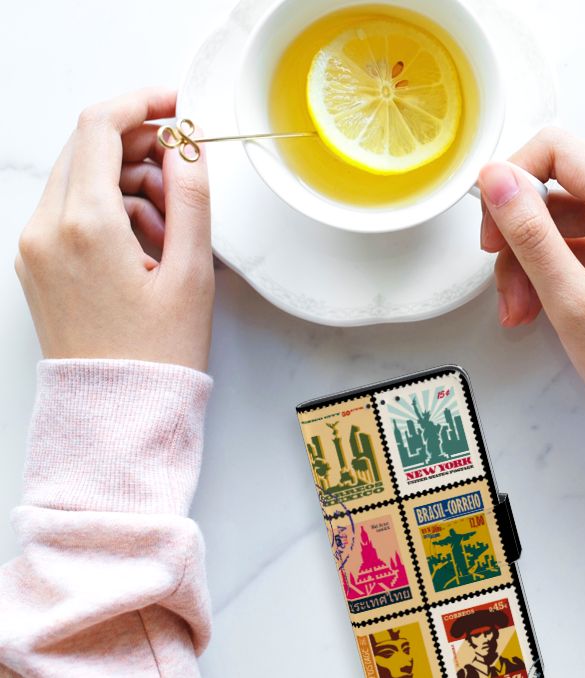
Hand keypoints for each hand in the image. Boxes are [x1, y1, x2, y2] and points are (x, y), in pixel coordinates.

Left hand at [15, 88, 213, 371]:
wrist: (117, 412)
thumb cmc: (157, 354)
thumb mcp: (192, 272)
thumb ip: (192, 198)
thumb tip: (188, 147)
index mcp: (85, 225)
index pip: (101, 127)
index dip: (143, 103)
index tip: (177, 105)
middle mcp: (47, 229)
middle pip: (88, 147)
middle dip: (141, 147)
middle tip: (185, 173)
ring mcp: (35, 246)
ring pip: (81, 178)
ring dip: (129, 182)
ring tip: (173, 228)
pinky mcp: (37, 263)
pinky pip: (72, 210)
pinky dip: (110, 209)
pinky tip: (147, 244)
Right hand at [478, 128, 584, 426]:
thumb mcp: (571, 301)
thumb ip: (529, 233)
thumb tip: (494, 177)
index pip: (558, 149)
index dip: (512, 179)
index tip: (492, 227)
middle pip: (557, 182)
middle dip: (519, 230)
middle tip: (502, 279)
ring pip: (561, 214)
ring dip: (529, 257)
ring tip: (520, 309)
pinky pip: (578, 237)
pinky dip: (550, 267)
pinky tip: (537, 306)